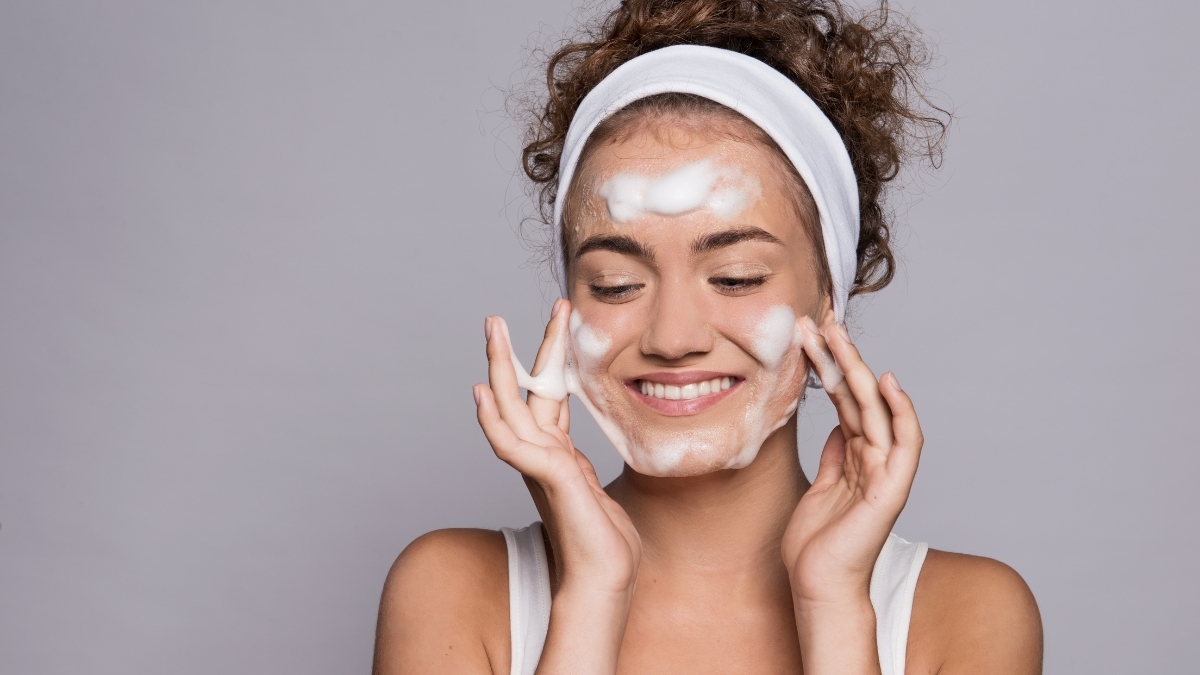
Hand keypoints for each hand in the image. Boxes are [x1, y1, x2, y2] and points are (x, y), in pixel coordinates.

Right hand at [474, 299, 640, 596]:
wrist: (606, 581)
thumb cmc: (605, 544)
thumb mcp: (595, 491)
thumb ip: (578, 470)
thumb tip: (573, 457)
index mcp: (555, 455)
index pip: (548, 398)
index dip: (548, 360)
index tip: (559, 322)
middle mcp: (541, 457)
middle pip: (522, 394)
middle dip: (511, 353)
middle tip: (496, 317)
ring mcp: (539, 467)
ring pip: (511, 408)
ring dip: (499, 367)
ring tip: (492, 331)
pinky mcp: (546, 479)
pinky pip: (511, 443)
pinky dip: (494, 418)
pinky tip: (483, 392)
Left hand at [781, 317, 922, 604]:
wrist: (818, 586)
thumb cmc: (816, 545)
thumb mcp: (819, 488)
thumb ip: (834, 457)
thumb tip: (838, 428)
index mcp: (857, 456)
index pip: (845, 400)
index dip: (829, 366)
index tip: (809, 334)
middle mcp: (874, 458)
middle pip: (859, 396)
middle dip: (839, 356)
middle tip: (818, 320)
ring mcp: (885, 472)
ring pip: (875, 409)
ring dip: (855, 369)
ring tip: (834, 334)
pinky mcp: (890, 489)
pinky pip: (904, 444)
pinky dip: (900, 412)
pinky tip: (887, 382)